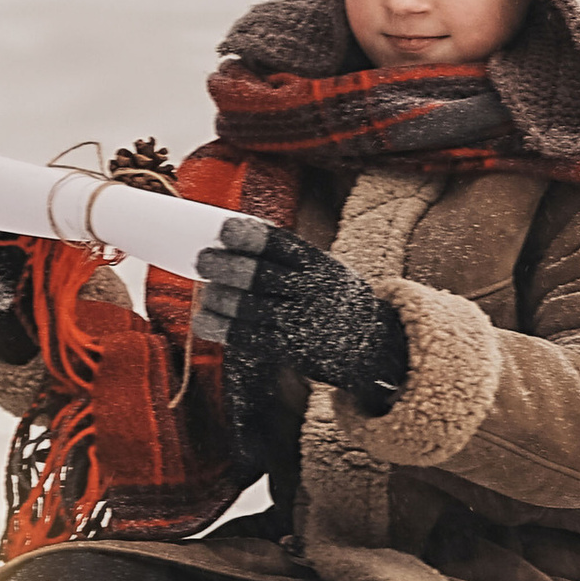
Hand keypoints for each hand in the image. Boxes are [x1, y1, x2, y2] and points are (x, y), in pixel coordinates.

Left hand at [191, 213, 403, 410]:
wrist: (377, 347)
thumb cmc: (336, 302)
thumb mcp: (327, 273)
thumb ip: (289, 262)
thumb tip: (230, 245)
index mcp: (319, 264)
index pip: (281, 244)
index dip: (250, 236)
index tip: (224, 230)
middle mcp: (313, 290)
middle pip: (261, 275)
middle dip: (226, 266)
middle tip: (202, 261)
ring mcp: (304, 321)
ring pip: (252, 307)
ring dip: (221, 298)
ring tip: (207, 292)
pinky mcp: (295, 350)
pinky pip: (252, 338)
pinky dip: (223, 328)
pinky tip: (205, 321)